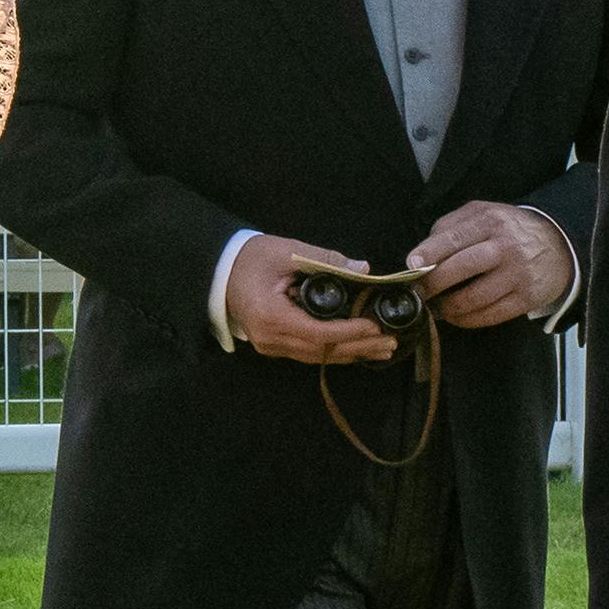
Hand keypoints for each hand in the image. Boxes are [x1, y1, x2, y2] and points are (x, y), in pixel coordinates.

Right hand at [223, 239, 401, 366]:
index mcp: (271, 316)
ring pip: (316, 357)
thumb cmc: (250, 258)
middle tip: (390, 343)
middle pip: (321, 351)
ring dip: (350, 353)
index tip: (375, 327)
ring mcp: (270, 346)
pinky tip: (355, 349)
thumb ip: (326, 260)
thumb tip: (363, 269)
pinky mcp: (273, 345)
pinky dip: (334, 351)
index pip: (317, 333)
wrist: (218, 270)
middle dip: (358, 347)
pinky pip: (308, 353)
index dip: (349, 332)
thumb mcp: (287, 251)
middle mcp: (270, 339)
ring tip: (381, 351)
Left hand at [419, 201, 574, 328]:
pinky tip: (455, 316)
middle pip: (461, 268)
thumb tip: (421, 255)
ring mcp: (518, 274)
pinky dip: (466, 320)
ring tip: (435, 307)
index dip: (428, 254)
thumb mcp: (482, 214)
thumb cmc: (508, 229)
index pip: (453, 238)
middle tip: (418, 292)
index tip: (410, 267)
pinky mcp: (526, 298)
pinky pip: (489, 315)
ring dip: (446, 308)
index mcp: (491, 221)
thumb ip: (450, 227)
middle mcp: (506, 247)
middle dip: (432, 284)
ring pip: (473, 298)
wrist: (558, 242)